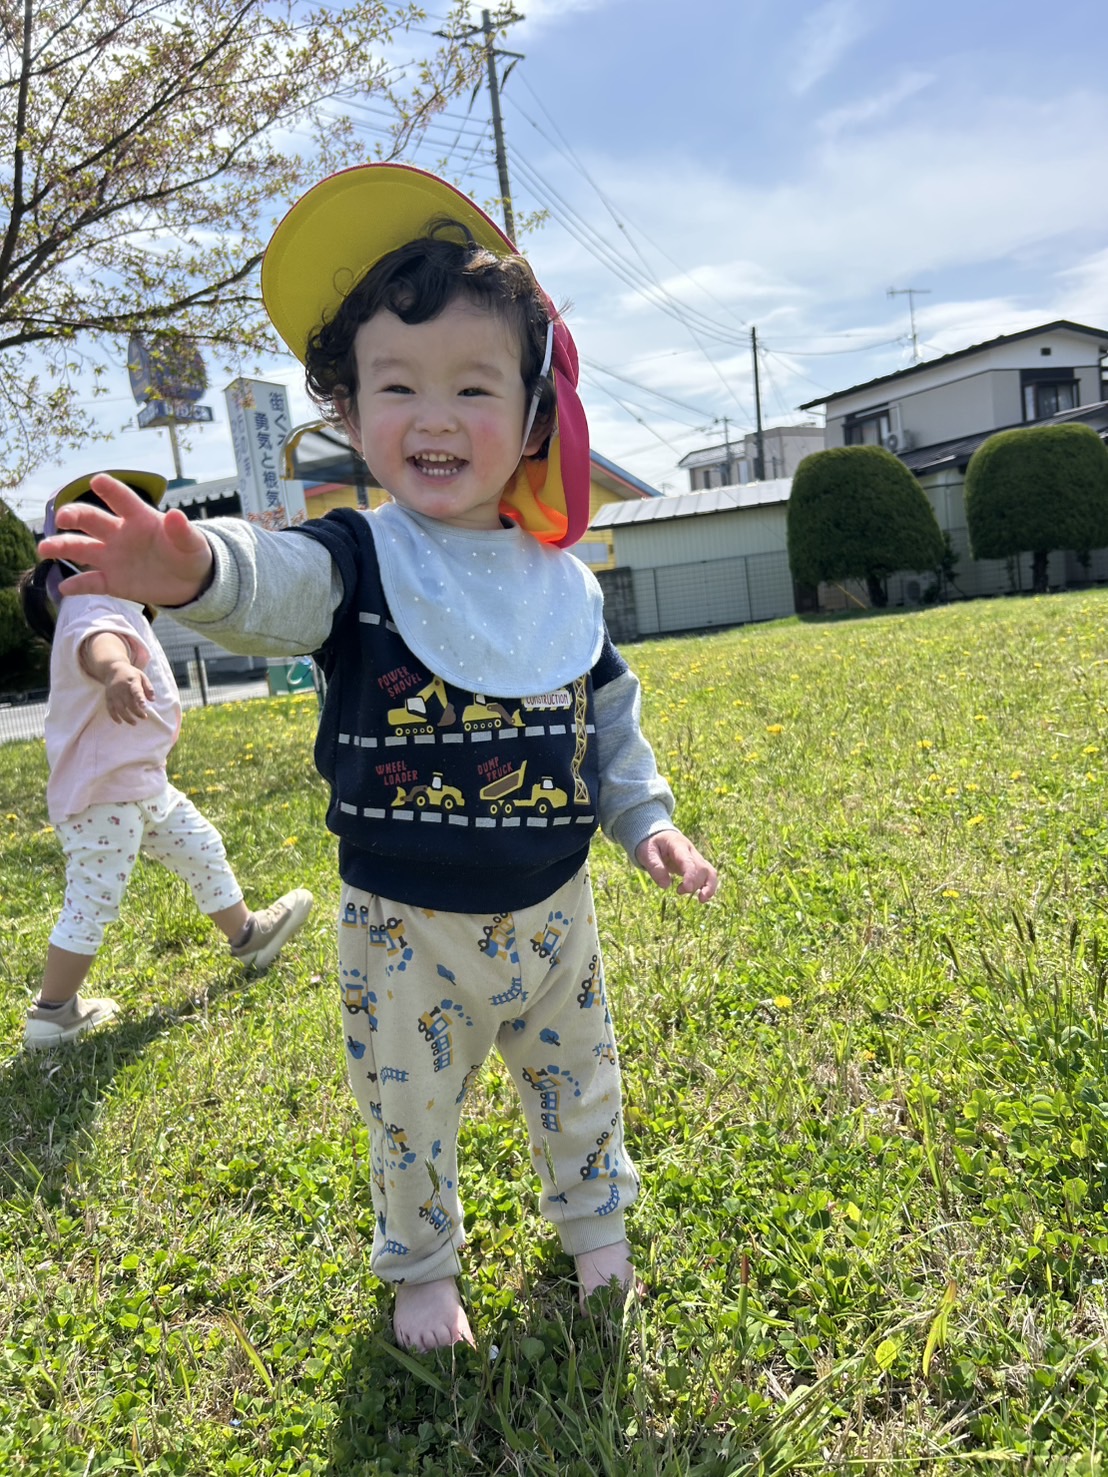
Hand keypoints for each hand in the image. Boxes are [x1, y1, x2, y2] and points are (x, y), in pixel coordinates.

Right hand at [37, 473, 213, 607]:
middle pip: (91, 520)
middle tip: (62, 518)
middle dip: (74, 515)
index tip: (97, 481)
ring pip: (81, 548)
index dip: (110, 489)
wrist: (190, 583)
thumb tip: (176, 514)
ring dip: (61, 547)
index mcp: (139, 518)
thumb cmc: (190, 555)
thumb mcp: (193, 545)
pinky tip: (63, 589)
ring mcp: (113, 557)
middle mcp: (120, 534)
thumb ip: (183, 531)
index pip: (122, 500)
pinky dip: (77, 586)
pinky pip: (91, 583)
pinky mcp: (113, 581)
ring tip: (44, 549)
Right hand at [103, 661, 153, 723]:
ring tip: (134, 723)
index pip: (136, 690)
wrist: (113, 669)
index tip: (144, 706)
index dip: (140, 698)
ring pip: (119, 708)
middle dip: (137, 712)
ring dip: (126, 717)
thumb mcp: (142, 676)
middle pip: (129, 703)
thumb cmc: (131, 674)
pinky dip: (114, 716)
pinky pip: (110, 709)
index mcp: (132, 681)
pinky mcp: (108, 697)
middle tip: (144, 717)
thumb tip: (152, 700)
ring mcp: (114, 693)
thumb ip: (148, 687)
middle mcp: (122, 688)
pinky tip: (120, 722)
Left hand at [635, 830, 717, 901]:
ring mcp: (696, 858)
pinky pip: (708, 875)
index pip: (688, 860)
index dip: (691, 875)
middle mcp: (691, 851)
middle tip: (679, 891)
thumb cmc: (651, 844)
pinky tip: (702, 898)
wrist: (658, 836)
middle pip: (701, 867)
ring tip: (701, 900)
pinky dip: (709, 887)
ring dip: (709, 886)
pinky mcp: (697, 866)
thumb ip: (655, 867)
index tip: (688, 889)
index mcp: (678, 845)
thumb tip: (666, 886)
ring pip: (709, 871)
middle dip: (696, 883)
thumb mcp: (647, 853)